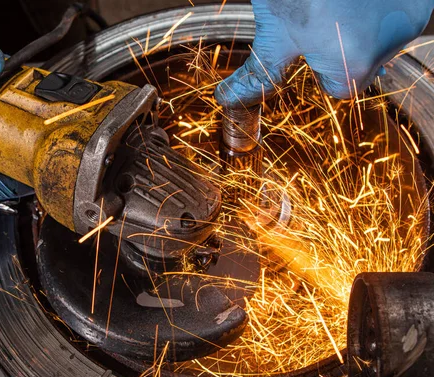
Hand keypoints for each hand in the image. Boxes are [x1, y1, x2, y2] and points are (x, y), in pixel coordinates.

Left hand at [216, 0, 433, 105]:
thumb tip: (229, 100)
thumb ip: (261, 73)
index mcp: (354, 65)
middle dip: (341, 43)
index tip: (311, 40)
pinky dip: (378, 6)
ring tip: (337, 1)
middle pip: (362, 63)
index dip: (320, 65)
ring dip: (360, 23)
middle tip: (323, 14)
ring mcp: (413, 14)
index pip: (340, 87)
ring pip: (380, 38)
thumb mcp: (275, 34)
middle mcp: (393, 42)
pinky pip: (397, 14)